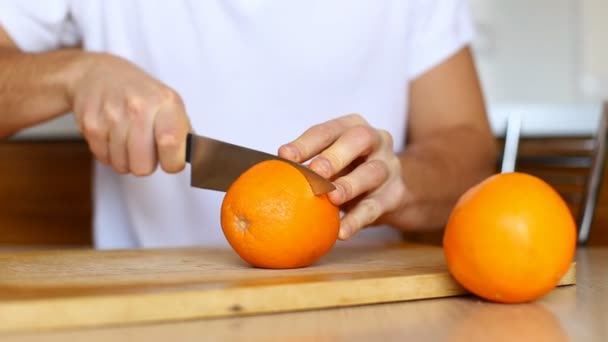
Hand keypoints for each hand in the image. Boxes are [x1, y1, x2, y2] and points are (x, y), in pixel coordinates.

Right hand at [68, 53, 190, 174]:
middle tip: (145, 147)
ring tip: (127, 138)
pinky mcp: (91, 125)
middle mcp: (139, 107)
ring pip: (123, 166)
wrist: (97, 73)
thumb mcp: (168, 103)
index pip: (172, 144)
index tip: (171, 160)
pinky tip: (112, 135)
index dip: (173, 162)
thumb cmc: (140, 93)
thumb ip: (183, 133)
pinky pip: (104, 159)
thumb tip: (201, 159)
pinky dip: (109, 154)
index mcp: (165, 102)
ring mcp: (112, 116)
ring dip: (127, 159)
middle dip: (146, 164)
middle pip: (144, 167)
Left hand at [279, 114, 405, 239]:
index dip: (306, 142)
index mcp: (352, 126)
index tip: (284, 155)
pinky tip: (341, 232)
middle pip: (360, 138)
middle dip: (336, 154)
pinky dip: (358, 220)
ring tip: (332, 197)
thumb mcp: (332, 161)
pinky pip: (376, 207)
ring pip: (373, 172)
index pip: (328, 130)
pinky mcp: (396, 194)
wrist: (392, 189)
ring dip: (351, 184)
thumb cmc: (349, 170)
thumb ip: (306, 165)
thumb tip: (262, 179)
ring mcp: (390, 166)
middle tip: (316, 171)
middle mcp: (377, 139)